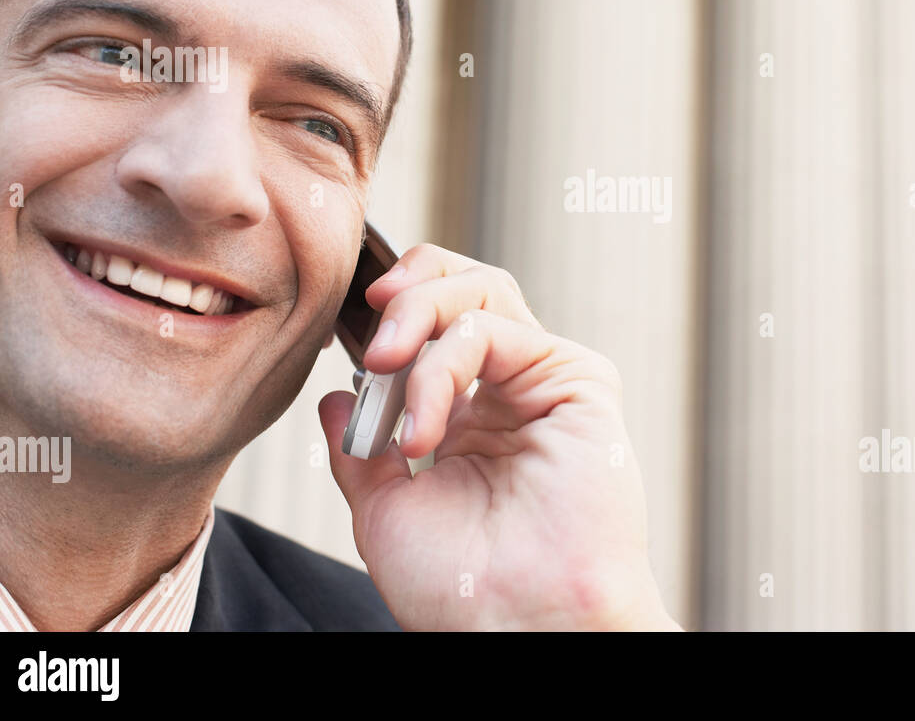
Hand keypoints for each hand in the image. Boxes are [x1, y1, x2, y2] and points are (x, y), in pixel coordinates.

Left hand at [317, 243, 680, 630]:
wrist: (517, 627)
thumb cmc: (463, 588)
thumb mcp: (385, 509)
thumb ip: (360, 449)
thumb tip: (336, 396)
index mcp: (474, 418)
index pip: (438, 325)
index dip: (394, 309)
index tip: (343, 328)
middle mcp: (514, 391)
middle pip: (465, 288)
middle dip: (407, 293)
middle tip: (371, 335)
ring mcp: (546, 383)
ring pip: (483, 293)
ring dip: (419, 316)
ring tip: (384, 365)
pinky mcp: (578, 382)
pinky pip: (497, 331)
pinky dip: (443, 362)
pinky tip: (423, 424)